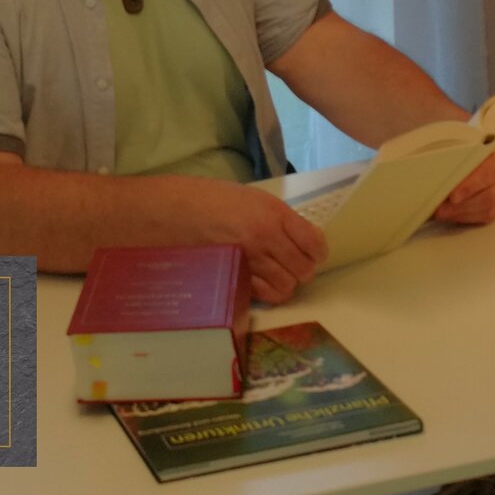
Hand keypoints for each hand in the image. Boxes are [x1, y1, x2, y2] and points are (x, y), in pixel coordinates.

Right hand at [183, 180, 327, 304]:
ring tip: (274, 274)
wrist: (176, 210)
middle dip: (301, 269)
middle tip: (291, 264)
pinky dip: (267, 292)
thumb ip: (279, 218)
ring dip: (285, 283)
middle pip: (304, 269)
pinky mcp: (235, 277)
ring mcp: (250, 260)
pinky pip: (264, 295)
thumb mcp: (253, 199)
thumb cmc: (213, 200)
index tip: (312, 251)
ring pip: (287, 287)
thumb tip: (302, 239)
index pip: (314, 242)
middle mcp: (266, 237)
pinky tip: (259, 282)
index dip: (317, 251)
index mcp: (273, 213)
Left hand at [433, 145, 494, 224]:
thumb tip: (437, 169)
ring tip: (441, 213)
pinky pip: (486, 216)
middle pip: (488, 196)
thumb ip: (455, 155)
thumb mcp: (464, 143)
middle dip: (462, 205)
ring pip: (487, 209)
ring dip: (461, 213)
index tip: (452, 196)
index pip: (487, 173)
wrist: (482, 151)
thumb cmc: (470, 145)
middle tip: (440, 209)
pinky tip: (450, 215)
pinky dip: (465, 217)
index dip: (469, 186)